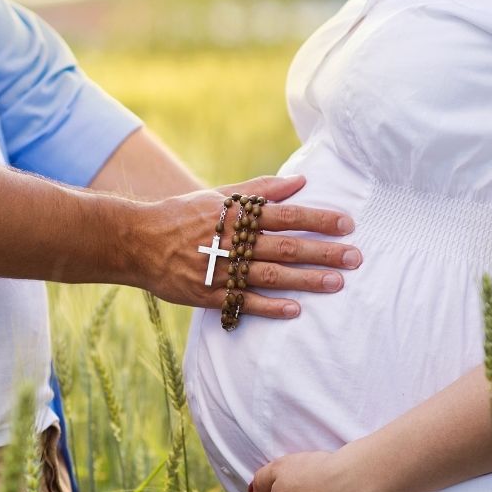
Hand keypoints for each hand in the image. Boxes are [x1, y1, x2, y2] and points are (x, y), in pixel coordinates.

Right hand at [132, 175, 360, 318]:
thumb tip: (301, 181)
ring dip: (306, 281)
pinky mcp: (208, 294)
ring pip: (270, 275)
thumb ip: (261, 190)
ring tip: (336, 283)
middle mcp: (232, 241)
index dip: (318, 219)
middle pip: (285, 247)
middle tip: (355, 258)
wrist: (137, 241)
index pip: (287, 215)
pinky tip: (295, 311)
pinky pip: (243, 302)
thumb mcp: (220, 196)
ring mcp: (220, 269)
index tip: (348, 224)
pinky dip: (270, 307)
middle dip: (323, 252)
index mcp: (237, 214)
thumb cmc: (183, 215)